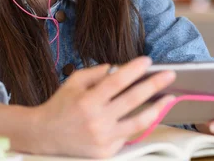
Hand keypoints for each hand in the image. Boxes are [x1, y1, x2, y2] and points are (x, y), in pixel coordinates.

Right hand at [31, 57, 175, 157]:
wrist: (44, 135)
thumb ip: (95, 73)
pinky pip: (127, 135)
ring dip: (157, 109)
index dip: (134, 70)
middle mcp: (96, 120)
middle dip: (154, 85)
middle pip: (132, 100)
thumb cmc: (60, 105)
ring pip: (138, 122)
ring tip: (170, 98)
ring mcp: (103, 138)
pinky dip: (138, 123)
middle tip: (169, 75)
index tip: (148, 61)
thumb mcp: (72, 82)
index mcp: (87, 100)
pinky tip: (150, 114)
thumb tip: (118, 69)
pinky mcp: (106, 152)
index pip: (116, 81)